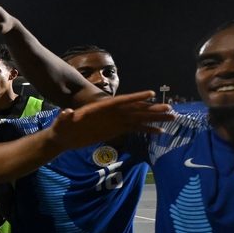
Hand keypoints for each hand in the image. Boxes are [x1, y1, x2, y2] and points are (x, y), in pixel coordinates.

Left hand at [49, 91, 173, 150]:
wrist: (63, 137)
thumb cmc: (61, 128)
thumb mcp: (61, 123)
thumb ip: (65, 117)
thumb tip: (67, 113)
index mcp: (101, 108)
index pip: (120, 101)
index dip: (135, 98)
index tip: (150, 94)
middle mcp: (111, 113)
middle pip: (135, 109)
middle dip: (152, 109)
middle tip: (170, 108)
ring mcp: (115, 121)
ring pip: (139, 118)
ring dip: (155, 118)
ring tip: (172, 117)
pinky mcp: (116, 130)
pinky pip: (135, 129)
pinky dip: (147, 130)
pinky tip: (160, 132)